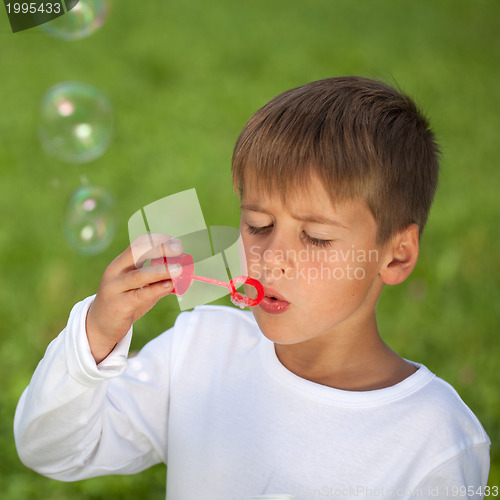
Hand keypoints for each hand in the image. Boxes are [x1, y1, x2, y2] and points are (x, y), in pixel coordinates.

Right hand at [86, 234, 182, 363]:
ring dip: (161, 271)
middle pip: (136, 253)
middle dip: (159, 248)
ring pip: (139, 276)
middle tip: (178, 249)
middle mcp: (115, 272)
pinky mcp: (120, 305)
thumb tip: (184, 272)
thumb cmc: (125, 301)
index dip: (158, 240)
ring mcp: (115, 288)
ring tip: (179, 269)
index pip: (138, 244)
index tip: (175, 242)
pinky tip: (169, 286)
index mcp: (120, 263)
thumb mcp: (140, 286)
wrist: (100, 325)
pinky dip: (156, 289)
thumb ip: (157, 279)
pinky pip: (140, 295)